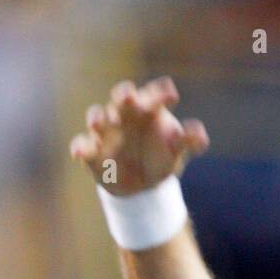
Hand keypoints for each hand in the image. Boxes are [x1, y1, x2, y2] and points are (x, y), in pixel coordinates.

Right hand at [69, 76, 208, 195]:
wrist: (143, 184)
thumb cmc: (161, 156)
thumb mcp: (178, 150)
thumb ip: (190, 141)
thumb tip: (200, 137)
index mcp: (148, 109)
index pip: (154, 95)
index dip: (161, 93)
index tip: (172, 95)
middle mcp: (125, 114)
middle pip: (122, 98)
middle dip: (123, 96)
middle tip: (127, 97)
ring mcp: (106, 130)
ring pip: (97, 117)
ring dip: (97, 119)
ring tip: (99, 124)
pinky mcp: (93, 150)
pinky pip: (83, 145)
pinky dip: (80, 148)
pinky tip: (79, 153)